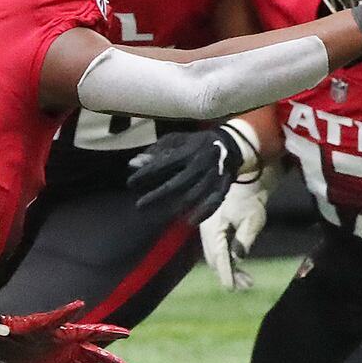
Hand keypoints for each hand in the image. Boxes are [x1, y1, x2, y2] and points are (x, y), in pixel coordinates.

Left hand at [0, 301, 129, 362]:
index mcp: (70, 334)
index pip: (96, 333)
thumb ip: (61, 316)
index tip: (128, 334)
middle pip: (96, 355)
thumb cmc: (21, 329)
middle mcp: (69, 347)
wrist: (2, 342)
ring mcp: (61, 360)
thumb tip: (81, 304)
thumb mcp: (42, 323)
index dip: (112, 333)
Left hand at [126, 125, 246, 223]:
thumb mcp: (175, 140)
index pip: (162, 164)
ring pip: (194, 195)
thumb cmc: (196, 143)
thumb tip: (133, 164)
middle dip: (157, 196)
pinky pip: (215, 202)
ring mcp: (214, 176)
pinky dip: (204, 213)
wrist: (231, 144)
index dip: (145, 175)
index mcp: (187, 150)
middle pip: (177, 183)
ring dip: (177, 207)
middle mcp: (200, 163)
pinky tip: (190, 222)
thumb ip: (154, 152)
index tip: (130, 183)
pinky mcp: (224, 186)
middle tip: (140, 205)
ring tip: (161, 215)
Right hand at [200, 171, 272, 289]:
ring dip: (229, 270)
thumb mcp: (252, 219)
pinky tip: (239, 270)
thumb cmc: (249, 199)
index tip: (232, 288)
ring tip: (247, 282)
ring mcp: (208, 232)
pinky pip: (218, 251)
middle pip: (215, 260)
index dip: (225, 274)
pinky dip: (227, 261)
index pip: (219, 257)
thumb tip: (238, 258)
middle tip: (246, 286)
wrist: (244, 183)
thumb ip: (244, 239)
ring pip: (216, 257)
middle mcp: (207, 232)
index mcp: (213, 228)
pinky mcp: (214, 232)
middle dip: (229, 275)